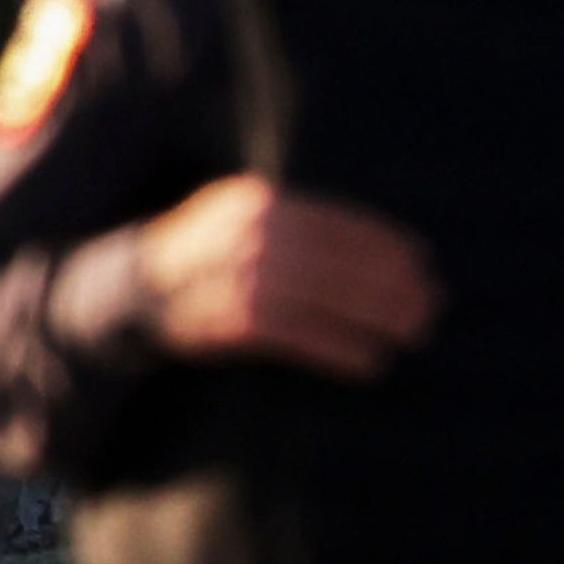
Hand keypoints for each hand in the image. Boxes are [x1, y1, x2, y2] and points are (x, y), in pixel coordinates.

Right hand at [134, 175, 440, 378]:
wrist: (130, 290)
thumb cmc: (208, 251)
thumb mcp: (242, 214)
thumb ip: (297, 219)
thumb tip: (381, 245)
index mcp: (259, 201)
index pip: (337, 221)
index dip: (385, 243)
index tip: (422, 260)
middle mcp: (249, 236)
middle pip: (338, 261)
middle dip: (391, 283)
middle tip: (432, 301)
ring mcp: (237, 279)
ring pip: (324, 299)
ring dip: (376, 318)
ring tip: (414, 331)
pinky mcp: (229, 323)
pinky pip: (298, 337)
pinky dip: (339, 349)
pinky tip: (371, 361)